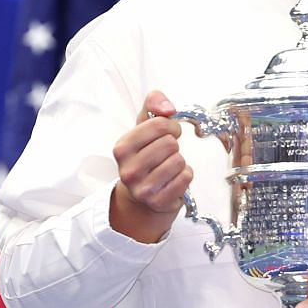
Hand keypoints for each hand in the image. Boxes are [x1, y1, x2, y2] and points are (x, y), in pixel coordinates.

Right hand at [110, 91, 190, 242]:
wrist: (141, 195)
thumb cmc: (145, 156)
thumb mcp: (144, 127)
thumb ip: (153, 105)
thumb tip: (167, 107)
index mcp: (122, 148)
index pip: (159, 124)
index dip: (170, 126)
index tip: (167, 133)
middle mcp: (128, 170)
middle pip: (170, 144)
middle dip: (174, 145)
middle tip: (167, 152)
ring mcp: (142, 188)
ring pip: (179, 161)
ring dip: (179, 161)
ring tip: (168, 166)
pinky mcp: (158, 201)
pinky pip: (185, 178)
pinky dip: (185, 175)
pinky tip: (173, 178)